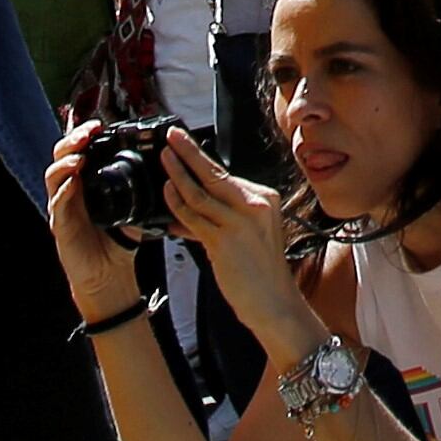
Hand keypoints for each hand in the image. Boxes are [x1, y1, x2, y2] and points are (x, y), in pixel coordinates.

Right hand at [42, 123, 142, 321]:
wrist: (109, 276)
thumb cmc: (119, 241)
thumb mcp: (135, 208)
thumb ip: (143, 189)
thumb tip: (168, 170)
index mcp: (87, 182)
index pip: (80, 150)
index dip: (85, 134)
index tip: (99, 124)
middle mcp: (70, 189)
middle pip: (62, 155)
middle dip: (73, 140)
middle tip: (88, 132)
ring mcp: (62, 206)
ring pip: (53, 175)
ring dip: (65, 163)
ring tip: (79, 157)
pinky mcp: (59, 226)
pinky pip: (56, 205)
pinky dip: (63, 192)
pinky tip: (71, 184)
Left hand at [154, 128, 318, 354]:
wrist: (276, 304)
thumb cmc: (261, 272)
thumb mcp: (247, 234)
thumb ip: (218, 217)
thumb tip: (185, 204)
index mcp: (264, 199)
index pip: (225, 173)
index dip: (200, 157)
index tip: (184, 142)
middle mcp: (255, 206)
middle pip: (214, 173)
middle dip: (188, 152)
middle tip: (171, 136)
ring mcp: (240, 222)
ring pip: (200, 192)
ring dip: (177, 175)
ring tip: (164, 161)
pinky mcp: (225, 240)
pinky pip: (194, 217)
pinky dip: (177, 205)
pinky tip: (167, 194)